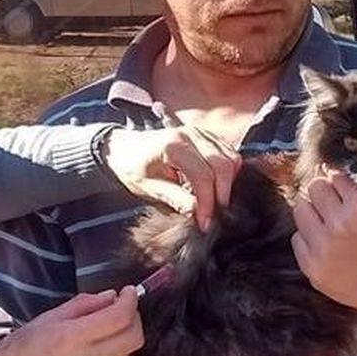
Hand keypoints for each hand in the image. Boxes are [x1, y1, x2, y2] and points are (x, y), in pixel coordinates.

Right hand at [0, 289, 142, 355]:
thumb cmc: (13, 354)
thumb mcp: (43, 320)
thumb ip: (81, 306)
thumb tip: (111, 297)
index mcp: (71, 336)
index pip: (120, 316)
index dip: (130, 300)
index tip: (128, 292)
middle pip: (133, 338)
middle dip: (134, 320)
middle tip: (123, 311)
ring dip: (121, 341)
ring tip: (104, 333)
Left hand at [101, 126, 239, 230]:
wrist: (125, 148)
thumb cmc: (133, 167)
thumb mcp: (149, 188)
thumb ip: (176, 199)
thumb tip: (198, 213)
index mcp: (173, 146)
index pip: (203, 176)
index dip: (208, 203)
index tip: (205, 223)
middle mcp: (191, 134)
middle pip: (223, 165)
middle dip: (222, 194)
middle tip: (212, 215)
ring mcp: (201, 133)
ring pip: (231, 158)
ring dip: (227, 183)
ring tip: (212, 201)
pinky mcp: (207, 136)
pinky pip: (229, 153)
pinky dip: (227, 172)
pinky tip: (214, 186)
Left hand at [291, 171, 356, 320]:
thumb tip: (345, 180)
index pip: (336, 178)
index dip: (340, 182)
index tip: (341, 187)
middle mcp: (338, 225)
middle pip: (314, 188)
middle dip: (324, 192)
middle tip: (331, 202)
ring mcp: (322, 247)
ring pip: (300, 210)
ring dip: (312, 211)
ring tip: (324, 220)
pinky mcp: (312, 267)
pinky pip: (297, 239)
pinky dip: (307, 237)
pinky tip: (322, 242)